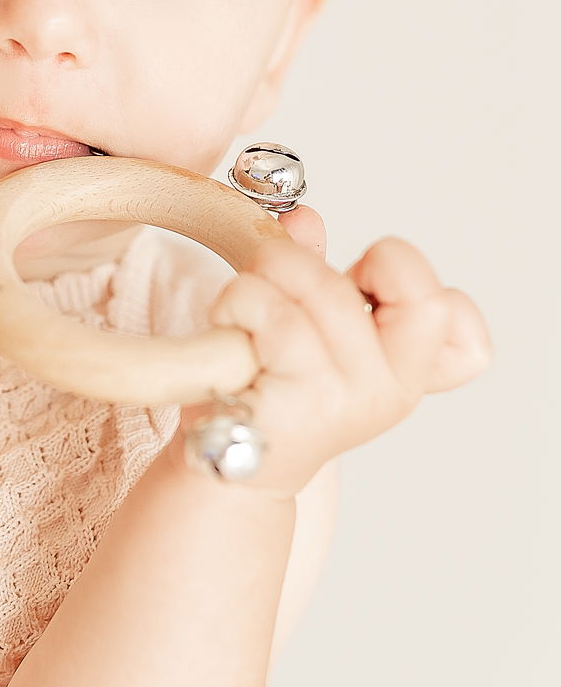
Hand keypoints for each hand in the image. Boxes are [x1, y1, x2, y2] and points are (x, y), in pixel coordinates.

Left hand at [195, 204, 490, 494]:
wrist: (228, 468)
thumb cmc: (268, 391)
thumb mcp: (302, 323)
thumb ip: (314, 266)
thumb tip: (305, 218)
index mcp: (406, 367)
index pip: (459, 317)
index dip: (407, 275)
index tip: (355, 283)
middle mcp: (394, 387)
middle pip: (403, 283)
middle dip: (319, 263)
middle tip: (272, 278)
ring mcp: (357, 399)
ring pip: (325, 291)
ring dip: (262, 279)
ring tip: (239, 309)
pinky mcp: (308, 405)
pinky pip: (279, 319)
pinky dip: (239, 304)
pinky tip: (228, 331)